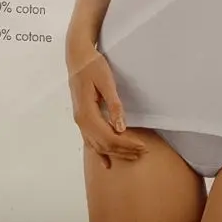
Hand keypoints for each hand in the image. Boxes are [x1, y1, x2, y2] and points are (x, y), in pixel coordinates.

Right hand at [68, 48, 140, 166]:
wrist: (77, 58)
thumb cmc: (92, 66)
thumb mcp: (106, 81)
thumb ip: (114, 105)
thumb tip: (120, 127)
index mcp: (87, 112)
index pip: (109, 137)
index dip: (126, 144)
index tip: (142, 146)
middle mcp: (82, 121)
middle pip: (104, 145)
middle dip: (124, 151)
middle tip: (144, 152)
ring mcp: (80, 122)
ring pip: (97, 146)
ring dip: (116, 153)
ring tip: (134, 155)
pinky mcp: (83, 120)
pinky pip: (90, 142)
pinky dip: (100, 154)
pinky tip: (107, 163)